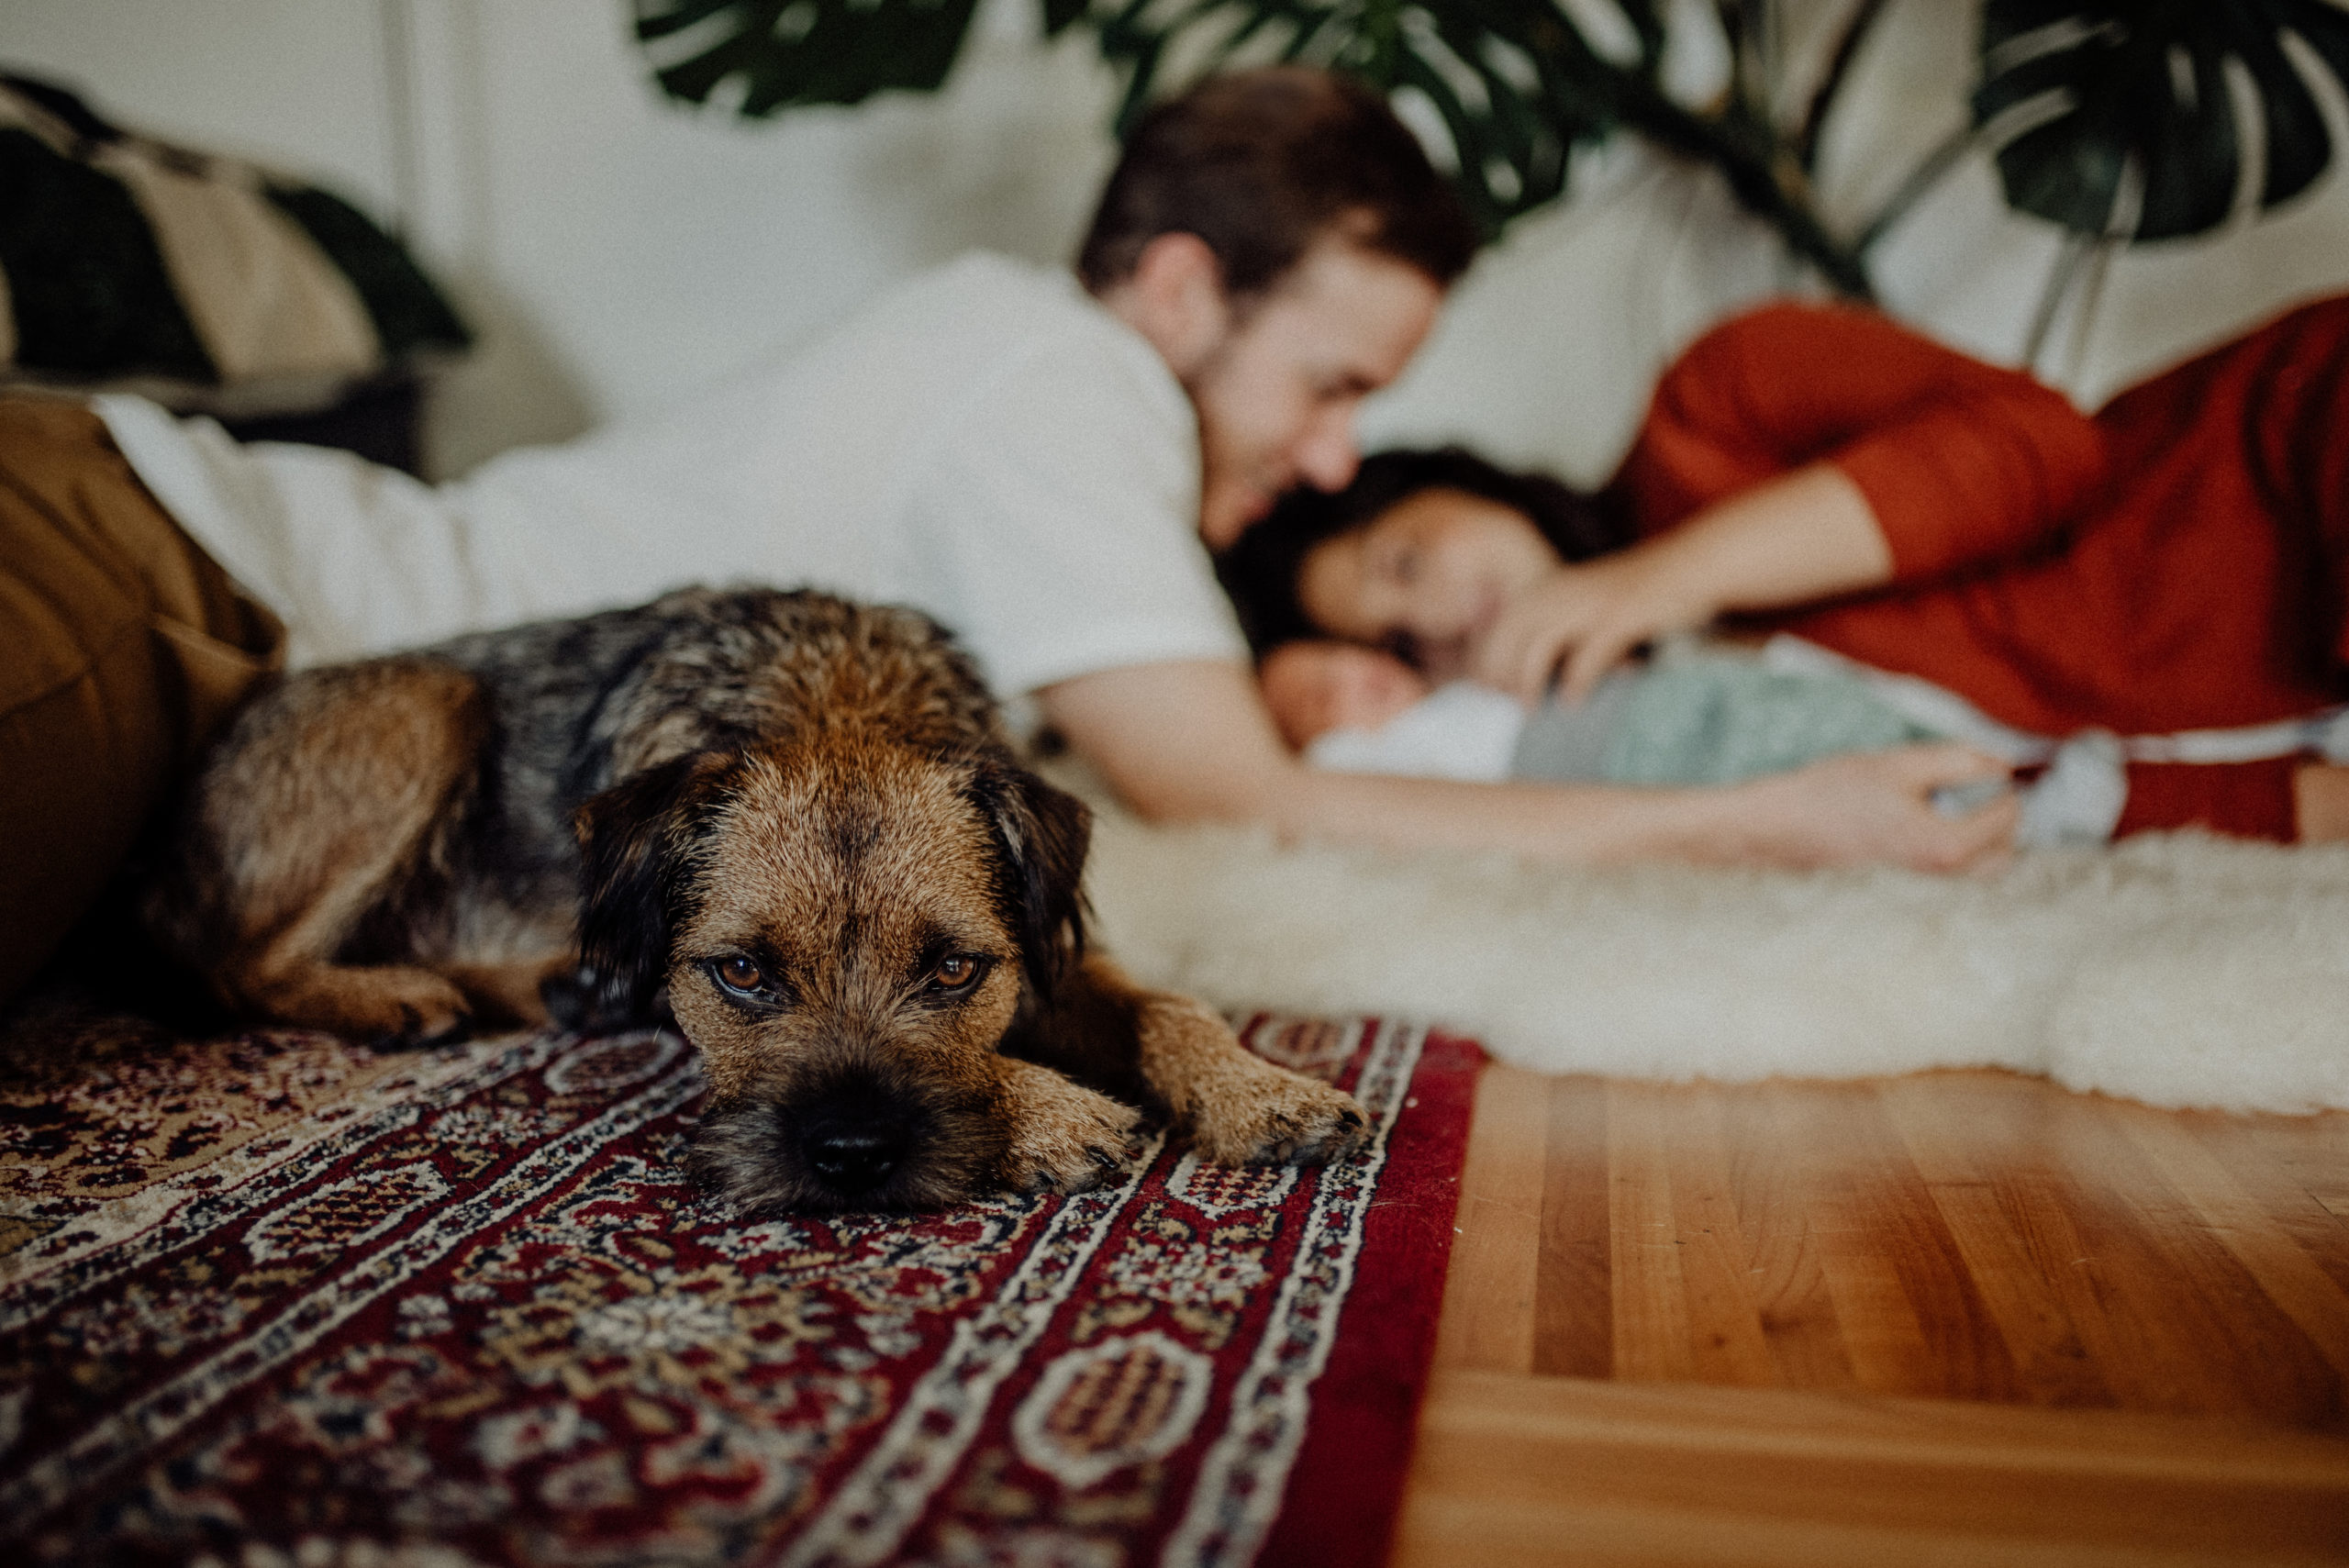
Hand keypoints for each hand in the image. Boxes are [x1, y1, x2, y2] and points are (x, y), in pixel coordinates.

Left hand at [1470, 544, 1713, 705]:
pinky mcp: (1618, 619)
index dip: (1487, 659)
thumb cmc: (1637, 590)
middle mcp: (1561, 591)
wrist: (1691, 564)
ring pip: (1538, 649)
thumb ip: (1557, 622)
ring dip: (1528, 682)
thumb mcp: (1586, 598)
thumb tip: (1529, 667)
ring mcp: (1588, 604)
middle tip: (1502, 705)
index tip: (1486, 691)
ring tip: (1529, 709)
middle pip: (1509, 638)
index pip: (1499, 625)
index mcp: (1549, 585)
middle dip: (1500, 674)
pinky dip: (1575, 684)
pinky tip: (1572, 703)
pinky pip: (1584, 659)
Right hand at [1731, 744, 2019, 872]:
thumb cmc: (1838, 792)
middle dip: (2003, 813)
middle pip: (2006, 848)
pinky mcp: (1910, 876)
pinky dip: (1963, 840)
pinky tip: (1934, 812)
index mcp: (1948, 844)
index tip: (1992, 760)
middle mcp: (1943, 871)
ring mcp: (1926, 879)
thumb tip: (2005, 761)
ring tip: (1961, 796)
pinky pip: (1957, 864)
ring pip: (1983, 863)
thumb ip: (1961, 761)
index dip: (2008, 782)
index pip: (2010, 815)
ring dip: (1985, 830)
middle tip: (1983, 779)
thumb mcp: (1903, 764)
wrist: (1787, 825)